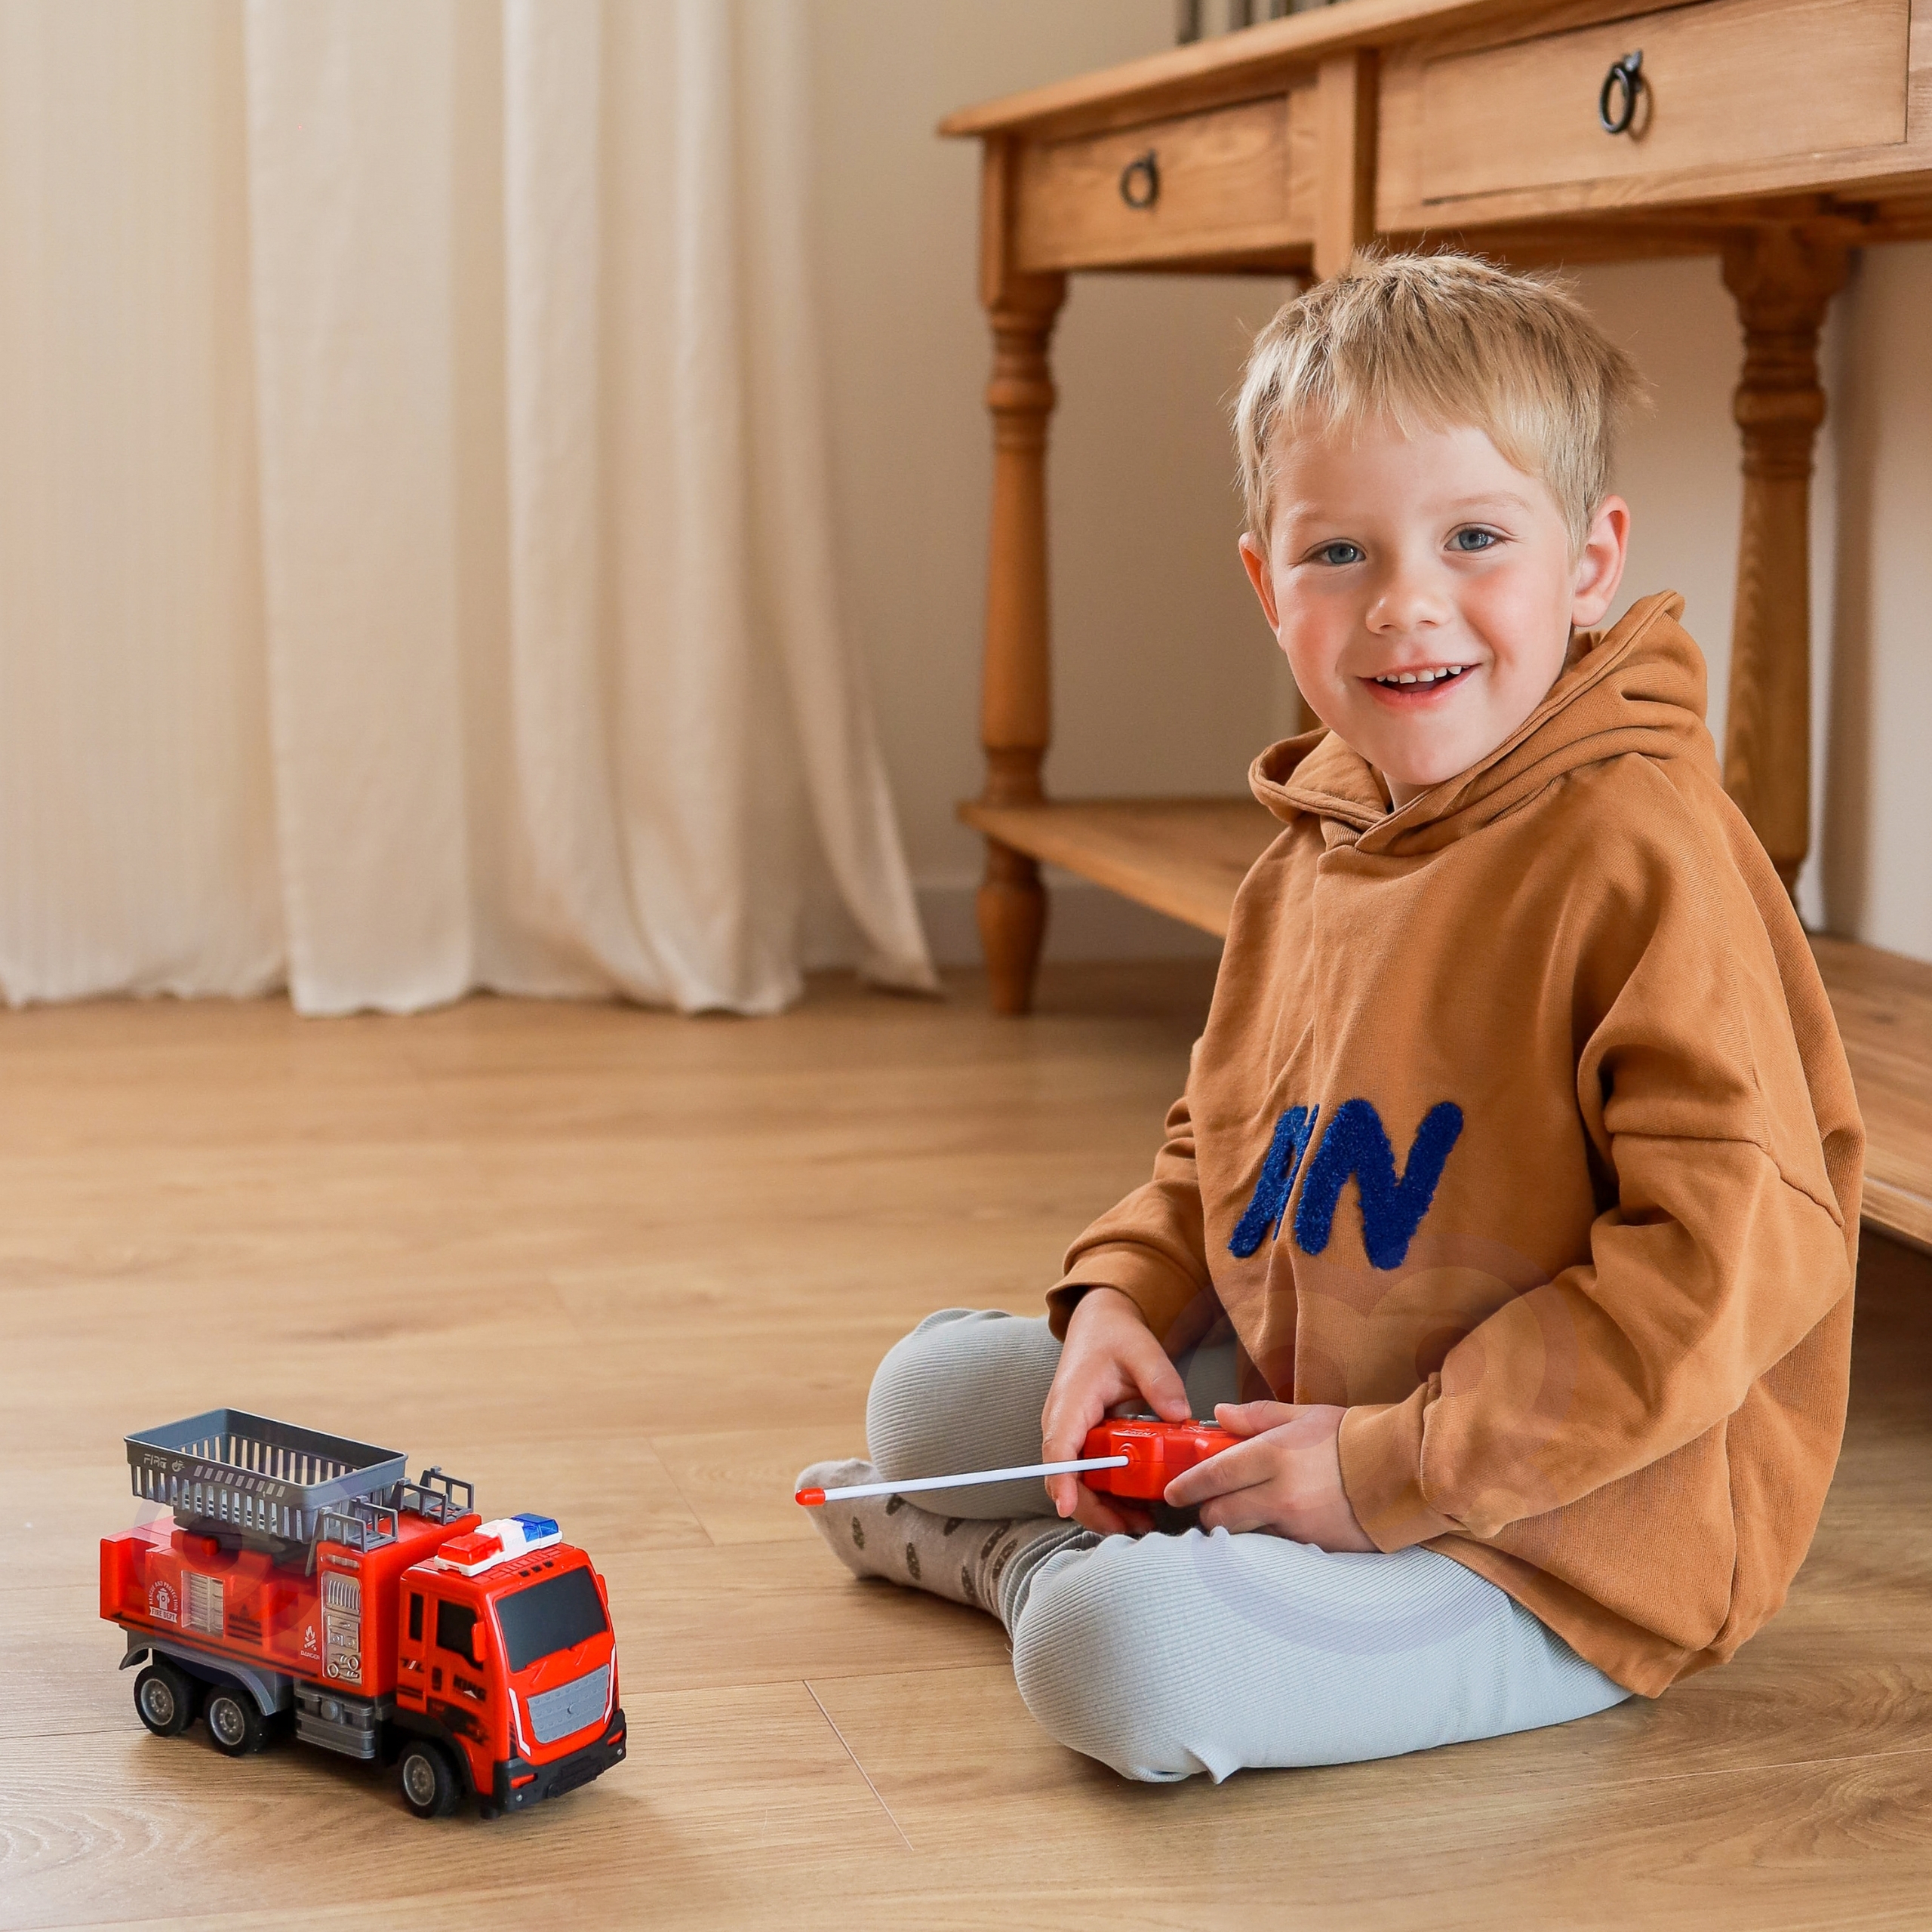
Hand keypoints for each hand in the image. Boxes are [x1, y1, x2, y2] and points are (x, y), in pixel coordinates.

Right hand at [1040, 1287, 1190, 1535]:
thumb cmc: (1114, 1336)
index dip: (1062, 1480)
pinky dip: (1111, 1495)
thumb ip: (1160, 1380)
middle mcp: (1063, 1424)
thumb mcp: (1142, 1350)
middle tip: (1136, 1525)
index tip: (1067, 1507)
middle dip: (1094, 1510)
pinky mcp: (1083, 1442)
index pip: (1058, 1448)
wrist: (1099, 1325)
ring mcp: (1071, 1436)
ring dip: (1105, 1508)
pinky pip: (1092, 1476)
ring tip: (1145, 1521)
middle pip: (1066, 1479)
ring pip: (1078, 1484)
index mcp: (1071, 1402)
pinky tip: (1140, 1504)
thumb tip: (1179, 1414)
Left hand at [1162, 1401, 1376, 1550]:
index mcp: (1274, 1455)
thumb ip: (1257, 1416)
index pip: (1214, 1474)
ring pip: (1245, 1537)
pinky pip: (1277, 1549)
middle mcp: (1280, 1494)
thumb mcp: (1304, 1414)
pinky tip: (1273, 1530)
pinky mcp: (1315, 1548)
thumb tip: (1220, 1414)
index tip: (1172, 1491)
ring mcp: (1298, 1526)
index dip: (1187, 1485)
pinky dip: (1268, 1542)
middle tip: (1207, 1506)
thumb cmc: (1353, 1437)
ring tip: (1237, 1519)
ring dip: (1234, 1531)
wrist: (1405, 1471)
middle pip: (1221, 1516)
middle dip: (1207, 1514)